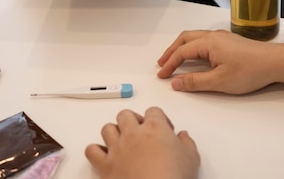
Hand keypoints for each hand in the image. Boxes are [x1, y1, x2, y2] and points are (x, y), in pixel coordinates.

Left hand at [85, 107, 199, 178]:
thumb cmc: (175, 177)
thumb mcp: (192, 158)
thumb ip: (187, 143)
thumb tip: (183, 136)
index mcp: (155, 128)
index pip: (153, 111)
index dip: (159, 119)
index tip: (164, 129)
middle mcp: (133, 133)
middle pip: (126, 115)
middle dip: (133, 120)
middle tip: (141, 132)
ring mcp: (117, 148)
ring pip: (107, 128)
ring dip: (114, 133)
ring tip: (122, 142)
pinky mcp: (106, 165)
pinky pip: (92, 150)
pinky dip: (96, 151)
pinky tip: (105, 156)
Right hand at [157, 29, 278, 93]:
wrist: (275, 62)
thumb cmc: (250, 71)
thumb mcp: (220, 81)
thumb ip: (195, 82)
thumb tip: (176, 82)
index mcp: (208, 43)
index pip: (182, 52)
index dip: (170, 64)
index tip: (162, 75)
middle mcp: (213, 36)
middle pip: (185, 39)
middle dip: (171, 51)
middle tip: (162, 64)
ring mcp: (222, 37)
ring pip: (195, 38)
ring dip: (182, 48)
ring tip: (175, 59)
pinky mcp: (230, 41)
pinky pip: (204, 40)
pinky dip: (193, 47)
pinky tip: (195, 56)